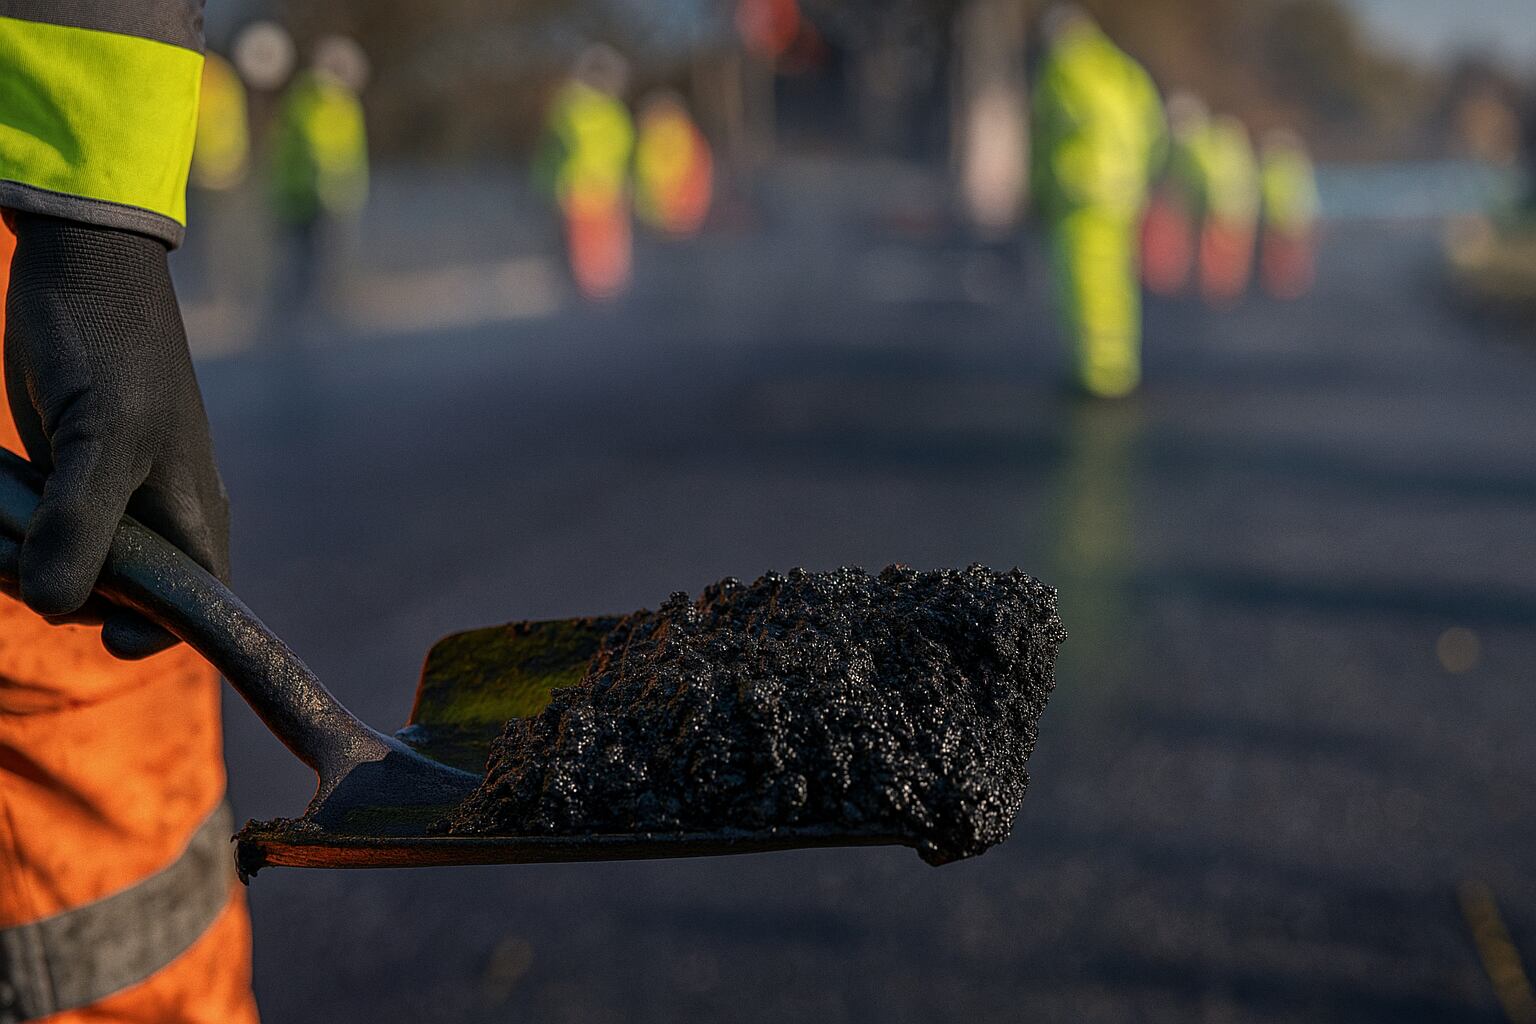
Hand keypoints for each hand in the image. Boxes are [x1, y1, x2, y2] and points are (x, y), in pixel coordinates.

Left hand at [3, 211, 228, 658]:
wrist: (80, 261)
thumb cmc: (108, 344)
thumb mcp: (99, 437)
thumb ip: (79, 524)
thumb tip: (51, 604)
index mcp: (192, 517)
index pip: (187, 613)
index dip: (142, 633)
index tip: (90, 625)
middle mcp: (158, 516)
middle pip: (111, 598)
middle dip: (57, 586)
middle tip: (17, 543)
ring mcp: (110, 496)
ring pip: (64, 565)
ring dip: (19, 557)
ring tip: (0, 513)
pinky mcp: (66, 474)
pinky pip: (37, 530)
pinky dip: (7, 530)